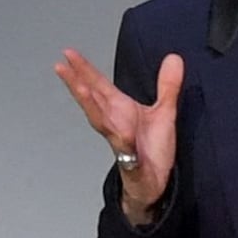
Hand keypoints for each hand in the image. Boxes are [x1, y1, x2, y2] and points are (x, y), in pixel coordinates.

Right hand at [56, 46, 187, 217]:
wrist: (155, 183)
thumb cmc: (152, 149)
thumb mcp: (165, 112)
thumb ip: (168, 85)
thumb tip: (174, 58)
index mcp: (119, 110)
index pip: (98, 85)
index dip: (84, 69)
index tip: (69, 53)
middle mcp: (114, 123)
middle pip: (91, 99)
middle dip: (76, 82)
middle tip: (63, 66)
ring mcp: (119, 142)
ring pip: (100, 121)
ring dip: (90, 105)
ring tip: (80, 88)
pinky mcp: (130, 162)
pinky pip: (125, 150)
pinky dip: (123, 141)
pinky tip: (122, 133)